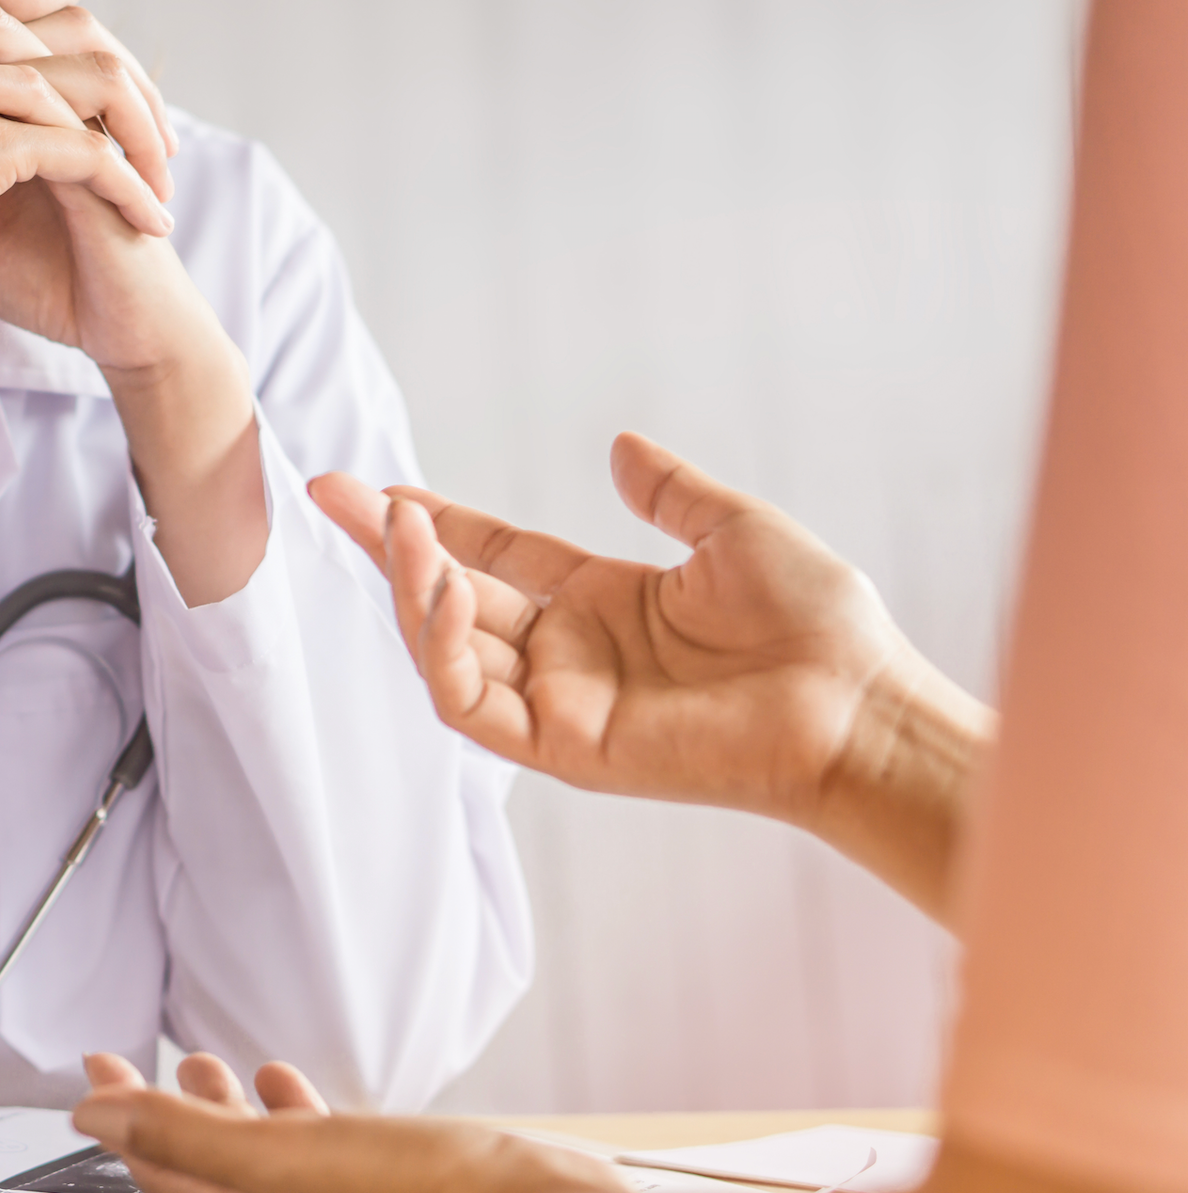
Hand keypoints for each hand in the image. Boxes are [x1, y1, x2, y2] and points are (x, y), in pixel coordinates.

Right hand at [0, 11, 171, 518]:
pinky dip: (126, 185)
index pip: (13, 55)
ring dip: (131, 141)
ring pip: (76, 98)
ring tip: (164, 186)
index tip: (118, 135)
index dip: (76, 89)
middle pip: (52, 54)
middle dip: (117, 95)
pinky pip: (81, 150)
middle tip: (158, 144)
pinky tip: (152, 222)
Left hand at [82, 1051, 331, 1192]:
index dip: (121, 1115)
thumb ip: (187, 1138)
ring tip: (198, 1069)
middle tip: (124, 1070)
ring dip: (219, 1104)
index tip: (98, 1068)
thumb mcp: (284, 1162)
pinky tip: (280, 1082)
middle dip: (160, 1108)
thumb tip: (97, 1118)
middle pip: (201, 1159)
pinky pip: (311, 1140)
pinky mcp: (372, 1174)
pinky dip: (284, 1103)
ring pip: (255, 1149)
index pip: (161, 1169)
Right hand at [310, 434, 994, 918]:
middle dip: (390, 549)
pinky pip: (474, 703)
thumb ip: (668, 493)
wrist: (857, 705)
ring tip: (397, 529)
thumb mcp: (734, 530)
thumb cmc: (817, 625)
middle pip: (452, 599)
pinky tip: (444, 591)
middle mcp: (568, 655)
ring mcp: (560, 703)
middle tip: (334, 494)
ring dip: (412, 591)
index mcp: (603, 603)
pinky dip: (445, 650)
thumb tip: (619, 445)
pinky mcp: (563, 748)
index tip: (380, 487)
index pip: (496, 558)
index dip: (437, 524)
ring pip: (448, 652)